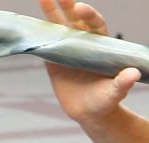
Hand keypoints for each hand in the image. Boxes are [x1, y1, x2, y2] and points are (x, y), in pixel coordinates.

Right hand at [37, 0, 139, 123]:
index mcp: (100, 44)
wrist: (90, 112)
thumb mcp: (116, 92)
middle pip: (76, 19)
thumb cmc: (106, 100)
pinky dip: (38, 37)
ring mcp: (69, 51)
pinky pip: (46, 46)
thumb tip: (132, 75)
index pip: (95, 24)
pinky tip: (30, 27)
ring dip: (51, 13)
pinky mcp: (55, 62)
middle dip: (67, 5)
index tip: (79, 8)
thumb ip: (122, 83)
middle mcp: (85, 43)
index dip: (88, 15)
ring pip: (60, 28)